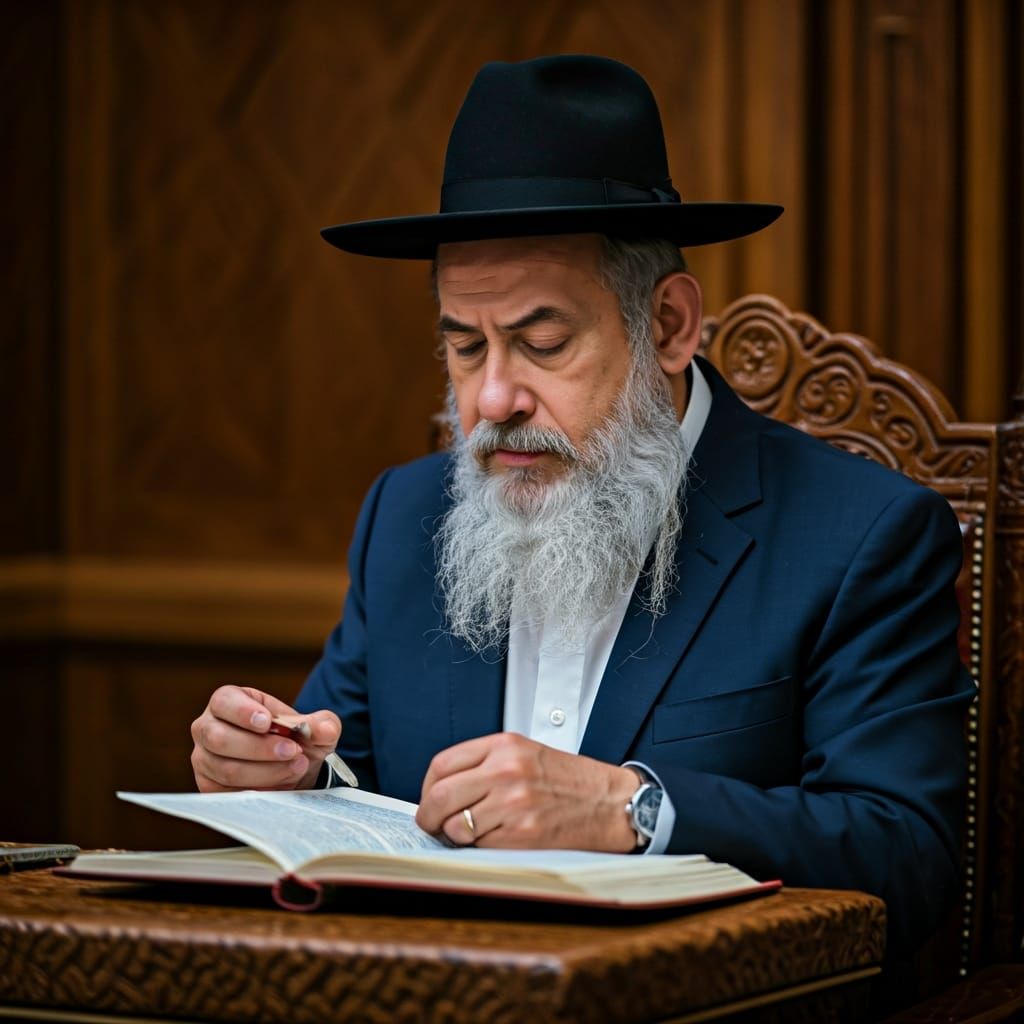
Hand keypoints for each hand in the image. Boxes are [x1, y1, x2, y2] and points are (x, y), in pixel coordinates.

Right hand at [190, 685, 340, 792]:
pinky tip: (281, 787)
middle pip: (220, 738)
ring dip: (265, 772)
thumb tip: (325, 730)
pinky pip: (227, 794)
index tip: (267, 722)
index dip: (242, 712)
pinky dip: (258, 791)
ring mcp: (204, 759)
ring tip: (295, 767)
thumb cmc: (295, 738)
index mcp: (227, 701)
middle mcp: (207, 728)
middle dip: (260, 747)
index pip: (224, 701)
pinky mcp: (209, 787)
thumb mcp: (314, 727)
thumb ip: (322, 724)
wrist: (292, 768)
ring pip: (226, 769)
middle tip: (293, 751)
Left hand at [415, 732, 638, 850]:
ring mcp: (513, 804)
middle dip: (428, 817)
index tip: (429, 800)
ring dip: (456, 836)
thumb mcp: (524, 752)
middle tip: (431, 825)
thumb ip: (484, 764)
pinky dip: (480, 848)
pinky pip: (480, 846)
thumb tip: (440, 791)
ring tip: (473, 832)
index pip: (441, 765)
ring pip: (456, 827)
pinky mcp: (522, 834)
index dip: (426, 788)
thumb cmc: (567, 780)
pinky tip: (497, 839)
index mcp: (503, 746)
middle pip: (440, 797)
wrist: (608, 802)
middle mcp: (506, 771)